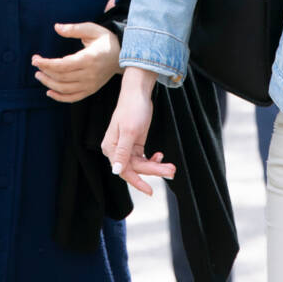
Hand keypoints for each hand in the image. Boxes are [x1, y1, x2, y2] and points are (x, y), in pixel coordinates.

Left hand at [31, 22, 120, 102]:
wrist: (123, 55)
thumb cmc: (105, 39)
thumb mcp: (92, 29)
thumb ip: (74, 29)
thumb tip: (56, 27)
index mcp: (89, 58)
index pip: (63, 65)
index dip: (47, 64)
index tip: (35, 60)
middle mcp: (90, 74)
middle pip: (61, 77)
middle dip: (45, 71)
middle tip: (35, 64)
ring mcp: (91, 84)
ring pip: (65, 88)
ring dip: (49, 83)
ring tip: (39, 75)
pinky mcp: (91, 89)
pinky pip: (73, 97)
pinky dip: (60, 97)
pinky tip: (49, 91)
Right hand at [101, 67, 174, 193]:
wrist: (138, 92)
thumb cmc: (132, 108)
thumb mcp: (129, 131)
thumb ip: (123, 152)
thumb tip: (116, 171)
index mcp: (110, 148)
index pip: (124, 171)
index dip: (137, 182)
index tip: (150, 191)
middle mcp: (116, 150)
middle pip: (136, 167)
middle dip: (154, 170)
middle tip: (171, 171)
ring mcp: (126, 147)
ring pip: (142, 164)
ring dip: (156, 165)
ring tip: (171, 167)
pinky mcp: (135, 143)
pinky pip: (143, 158)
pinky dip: (153, 159)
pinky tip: (160, 155)